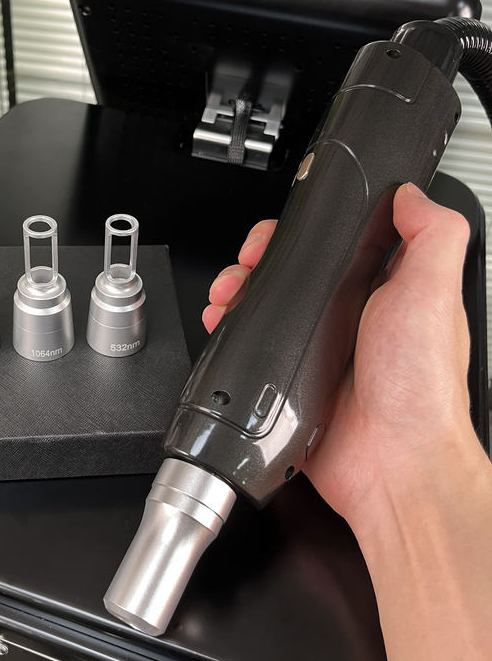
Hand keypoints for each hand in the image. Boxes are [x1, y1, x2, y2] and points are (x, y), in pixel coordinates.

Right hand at [203, 183, 485, 534]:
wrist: (394, 466)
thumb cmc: (421, 388)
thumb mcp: (435, 293)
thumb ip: (432, 235)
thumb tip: (411, 194)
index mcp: (387, 292)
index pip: (343, 244)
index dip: (312, 230)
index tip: (288, 227)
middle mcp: (353, 319)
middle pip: (295, 272)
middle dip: (261, 259)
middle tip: (247, 262)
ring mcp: (320, 351)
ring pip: (269, 307)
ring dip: (240, 292)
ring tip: (227, 292)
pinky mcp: (294, 383)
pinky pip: (256, 351)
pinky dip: (232, 335)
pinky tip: (224, 325)